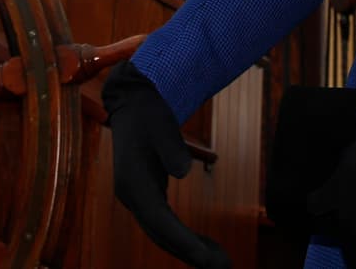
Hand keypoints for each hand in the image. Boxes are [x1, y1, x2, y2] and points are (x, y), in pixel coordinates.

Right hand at [101, 61, 231, 268]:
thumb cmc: (149, 111)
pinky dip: (184, 237)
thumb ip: (172, 147)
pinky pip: (165, 224)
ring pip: (163, 234)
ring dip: (190, 250)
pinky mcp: (145, 195)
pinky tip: (205, 245)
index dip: (184, 241)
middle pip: (161, 235)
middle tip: (224, 267)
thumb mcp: (160, 122)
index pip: (159, 221)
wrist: (133, 101)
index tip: (208, 258)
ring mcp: (137, 197)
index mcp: (132, 182)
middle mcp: (131, 196)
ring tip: (221, 261)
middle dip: (192, 254)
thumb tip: (182, 171)